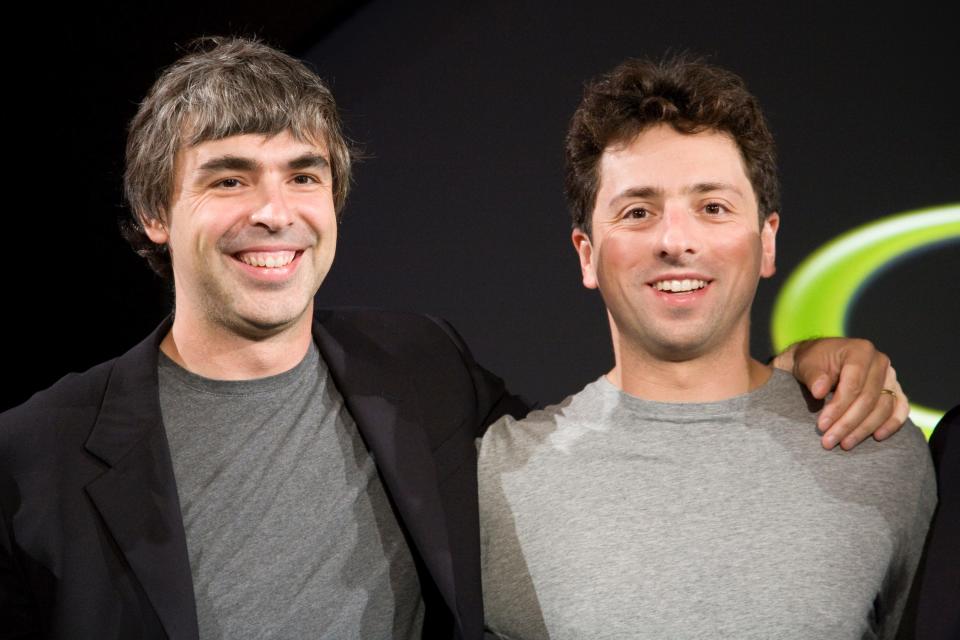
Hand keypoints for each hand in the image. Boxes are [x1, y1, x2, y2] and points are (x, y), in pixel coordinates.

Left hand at [771, 338, 908, 449]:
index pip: (853, 385)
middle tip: (829, 441)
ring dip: (864, 429)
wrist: (820, 360)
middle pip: (868, 399)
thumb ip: (813, 376)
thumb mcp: (806, 364)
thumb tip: (819, 391)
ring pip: (883, 407)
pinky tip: (877, 436)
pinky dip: (891, 424)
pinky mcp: (894, 389)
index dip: (838, 408)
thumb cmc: (812, 362)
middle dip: (848, 424)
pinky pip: (900, 408)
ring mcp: (890, 376)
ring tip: (844, 444)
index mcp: (860, 351)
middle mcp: (880, 362)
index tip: (822, 426)